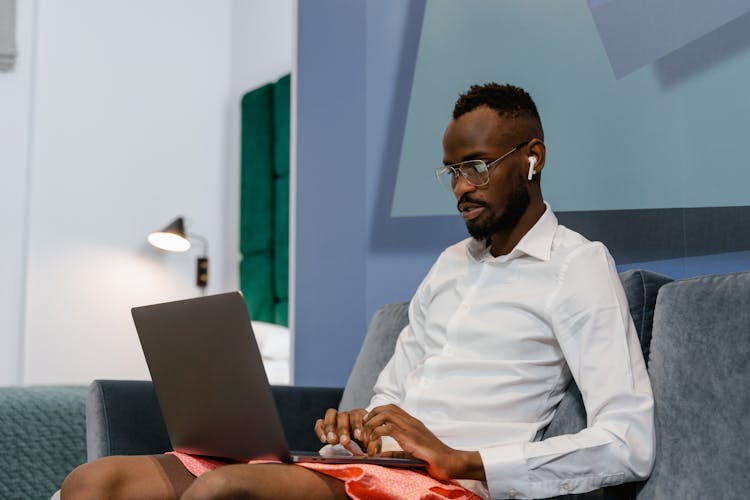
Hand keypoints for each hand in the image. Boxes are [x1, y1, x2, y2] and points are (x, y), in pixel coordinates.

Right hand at [314, 408, 369, 452]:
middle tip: (344, 442)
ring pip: (330, 415)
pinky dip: (321, 430)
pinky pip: (320, 423)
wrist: (358, 442)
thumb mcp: (373, 442)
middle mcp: (347, 414)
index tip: (359, 437)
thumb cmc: (367, 441)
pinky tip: (324, 440)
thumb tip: (371, 452)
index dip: (358, 426)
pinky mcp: (324, 424)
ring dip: (331, 427)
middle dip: (343, 429)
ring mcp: (335, 418)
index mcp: (360, 415)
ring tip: (332, 441)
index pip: (358, 415)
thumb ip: (374, 445)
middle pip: (343, 415)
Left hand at [362, 404, 484, 480]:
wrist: (448, 461)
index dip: (378, 411)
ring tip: (366, 434)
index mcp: (412, 423)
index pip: (393, 408)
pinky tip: (373, 442)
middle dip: (372, 413)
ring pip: (386, 414)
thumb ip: (397, 452)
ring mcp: (410, 427)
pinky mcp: (409, 436)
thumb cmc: (433, 459)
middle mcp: (411, 421)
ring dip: (373, 422)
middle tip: (364, 425)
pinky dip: (377, 433)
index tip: (369, 421)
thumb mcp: (412, 453)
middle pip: (387, 407)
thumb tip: (381, 455)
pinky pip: (387, 428)